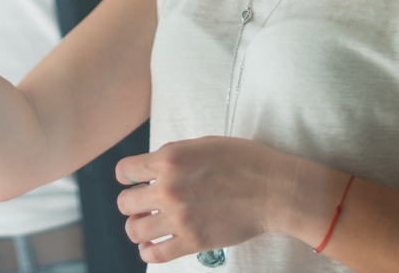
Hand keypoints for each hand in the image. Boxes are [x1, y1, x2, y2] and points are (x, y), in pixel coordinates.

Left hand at [115, 136, 295, 263]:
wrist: (273, 189)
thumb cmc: (244, 161)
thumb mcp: (201, 144)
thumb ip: (173, 155)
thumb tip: (153, 167)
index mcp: (169, 159)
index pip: (124, 171)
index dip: (127, 176)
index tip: (132, 180)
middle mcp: (168, 189)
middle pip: (125, 203)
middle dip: (132, 202)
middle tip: (144, 204)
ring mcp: (178, 218)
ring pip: (133, 230)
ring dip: (137, 227)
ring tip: (148, 224)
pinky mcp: (192, 241)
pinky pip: (155, 254)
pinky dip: (148, 251)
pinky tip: (153, 244)